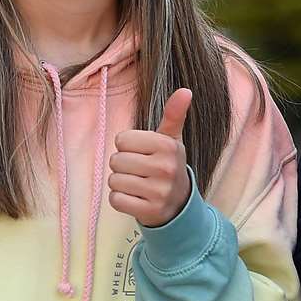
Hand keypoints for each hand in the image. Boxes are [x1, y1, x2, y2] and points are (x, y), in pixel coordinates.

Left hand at [109, 88, 193, 227]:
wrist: (179, 204)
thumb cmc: (167, 165)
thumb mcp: (171, 139)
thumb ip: (174, 114)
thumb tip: (185, 90)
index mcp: (167, 146)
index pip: (122, 140)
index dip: (127, 146)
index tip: (142, 153)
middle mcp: (165, 168)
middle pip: (116, 160)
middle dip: (123, 166)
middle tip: (139, 171)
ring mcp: (158, 191)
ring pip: (114, 180)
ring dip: (121, 183)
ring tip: (137, 184)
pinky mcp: (149, 211)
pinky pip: (116, 200)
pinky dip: (121, 200)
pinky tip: (135, 198)